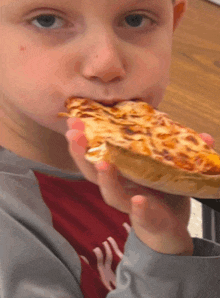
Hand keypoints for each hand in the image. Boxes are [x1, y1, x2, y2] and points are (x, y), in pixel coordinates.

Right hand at [65, 118, 214, 254]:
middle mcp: (121, 187)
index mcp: (122, 171)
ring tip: (102, 163)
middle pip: (94, 172)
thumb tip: (206, 135)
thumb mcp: (168, 169)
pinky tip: (138, 201)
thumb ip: (182, 151)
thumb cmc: (163, 196)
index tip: (74, 119)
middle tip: (73, 133)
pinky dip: (140, 210)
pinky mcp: (149, 222)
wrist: (171, 231)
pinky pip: (142, 217)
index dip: (85, 138)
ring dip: (107, 179)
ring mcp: (132, 205)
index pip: (99, 152)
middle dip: (81, 152)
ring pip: (112, 194)